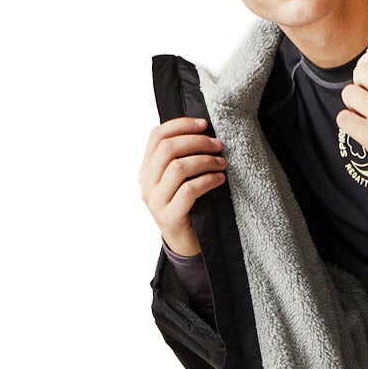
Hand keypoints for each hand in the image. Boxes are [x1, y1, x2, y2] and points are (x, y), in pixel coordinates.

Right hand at [139, 116, 226, 256]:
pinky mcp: (169, 216)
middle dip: (197, 141)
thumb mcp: (178, 181)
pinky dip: (207, 180)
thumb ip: (180, 159)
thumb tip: (201, 130)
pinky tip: (220, 179)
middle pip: (167, 148)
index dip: (180, 125)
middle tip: (218, 145)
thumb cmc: (188, 208)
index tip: (203, 123)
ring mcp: (156, 201)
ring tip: (222, 163)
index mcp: (146, 170)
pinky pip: (189, 190)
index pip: (156, 136)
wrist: (185, 245)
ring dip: (205, 160)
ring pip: (178, 167)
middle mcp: (146, 183)